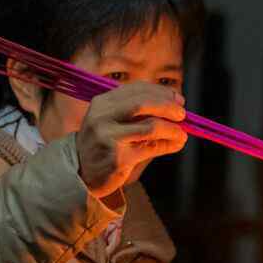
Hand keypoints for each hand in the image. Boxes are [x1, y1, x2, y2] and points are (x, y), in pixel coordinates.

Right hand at [75, 82, 186, 199]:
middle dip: (168, 106)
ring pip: (151, 126)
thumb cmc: (102, 145)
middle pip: (143, 103)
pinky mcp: (118, 158)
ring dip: (173, 129)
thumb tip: (174, 106)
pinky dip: (168, 144)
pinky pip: (151, 148)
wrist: (79, 174)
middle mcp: (103, 117)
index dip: (161, 92)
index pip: (136, 89)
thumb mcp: (111, 122)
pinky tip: (175, 144)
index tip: (177, 98)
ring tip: (182, 133)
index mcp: (102, 103)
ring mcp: (109, 137)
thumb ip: (137, 113)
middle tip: (183, 114)